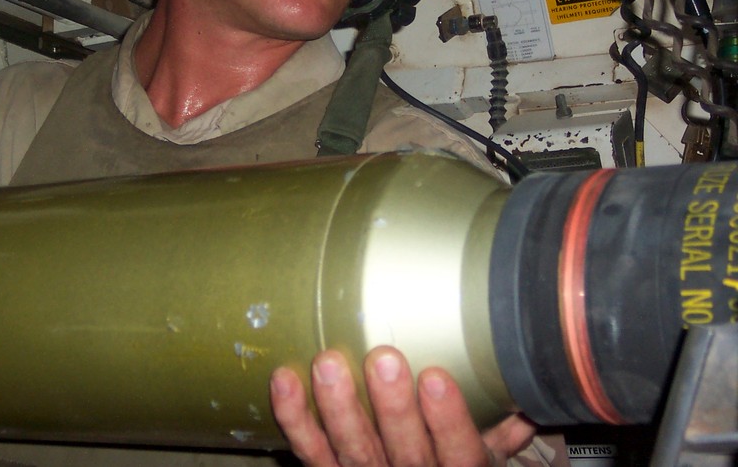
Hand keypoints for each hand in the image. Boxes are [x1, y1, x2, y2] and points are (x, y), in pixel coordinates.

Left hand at [270, 345, 534, 466]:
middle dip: (393, 406)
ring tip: (328, 364)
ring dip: (338, 408)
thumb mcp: (485, 453)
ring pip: (351, 449)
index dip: (449, 419)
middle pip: (403, 450)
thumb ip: (505, 426)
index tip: (438, 377)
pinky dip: (294, 418)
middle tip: (384, 359)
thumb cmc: (451, 461)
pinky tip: (284, 378)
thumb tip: (532, 388)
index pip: (459, 451)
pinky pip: (309, 451)